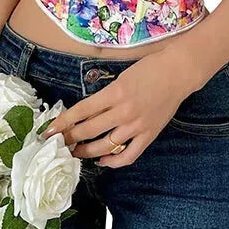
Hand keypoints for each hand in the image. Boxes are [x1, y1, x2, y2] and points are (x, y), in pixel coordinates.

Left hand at [41, 48, 197, 167]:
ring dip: (87, 151)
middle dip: (70, 138)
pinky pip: (129, 155)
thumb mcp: (122, 77)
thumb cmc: (150, 68)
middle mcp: (124, 111)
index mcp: (115, 93)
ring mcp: (137, 125)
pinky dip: (114, 161)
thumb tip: (86, 112)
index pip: (81, 111)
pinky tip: (103, 160)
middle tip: (58, 143)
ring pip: (105, 145)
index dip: (63, 122)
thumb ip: (106, 96)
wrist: (179, 72)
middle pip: (89, 130)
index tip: (49, 131)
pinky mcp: (149, 135)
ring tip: (76, 152)